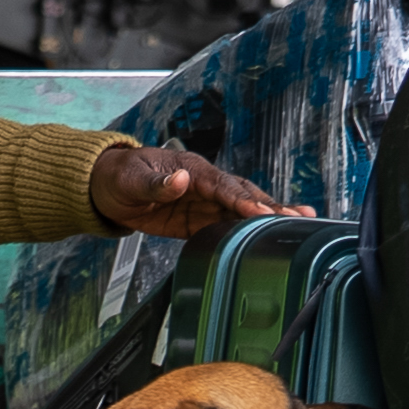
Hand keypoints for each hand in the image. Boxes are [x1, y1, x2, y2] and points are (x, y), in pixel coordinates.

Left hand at [88, 139, 307, 239]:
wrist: (107, 189)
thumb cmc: (119, 177)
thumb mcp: (132, 180)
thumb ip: (156, 184)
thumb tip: (180, 181)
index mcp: (192, 170)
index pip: (223, 186)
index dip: (242, 200)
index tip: (261, 214)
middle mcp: (205, 184)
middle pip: (243, 195)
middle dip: (270, 207)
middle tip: (297, 218)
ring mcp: (204, 202)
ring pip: (242, 210)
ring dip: (270, 217)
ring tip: (301, 221)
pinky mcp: (199, 220)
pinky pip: (227, 226)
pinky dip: (249, 232)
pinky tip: (271, 238)